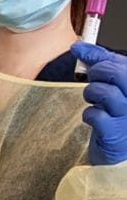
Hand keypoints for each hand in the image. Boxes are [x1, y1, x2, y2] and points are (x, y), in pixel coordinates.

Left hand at [71, 43, 126, 164]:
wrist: (119, 153)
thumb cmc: (116, 115)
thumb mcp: (112, 85)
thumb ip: (99, 63)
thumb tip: (78, 46)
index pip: (121, 61)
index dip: (98, 55)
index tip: (80, 51)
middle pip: (116, 73)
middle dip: (97, 72)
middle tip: (93, 80)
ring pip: (105, 92)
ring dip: (92, 94)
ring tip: (94, 101)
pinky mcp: (115, 133)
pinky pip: (96, 115)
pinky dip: (89, 114)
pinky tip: (93, 118)